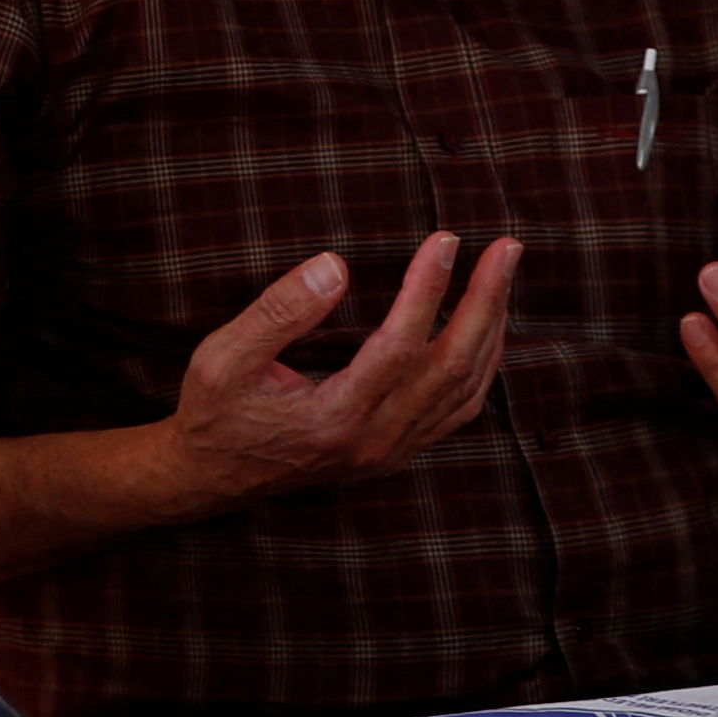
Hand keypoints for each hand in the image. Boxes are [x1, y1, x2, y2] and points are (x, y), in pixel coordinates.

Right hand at [167, 232, 520, 507]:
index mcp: (332, 419)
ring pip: (465, 391)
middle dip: (485, 302)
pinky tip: (485, 326)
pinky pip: (458, 409)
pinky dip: (482, 364)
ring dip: (491, 329)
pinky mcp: (394, 453)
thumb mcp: (222, 358)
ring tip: (502, 274)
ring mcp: (389, 453)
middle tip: (507, 247)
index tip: (446, 238)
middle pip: (451, 367)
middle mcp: (372, 443)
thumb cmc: (214, 411)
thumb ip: (278, 312)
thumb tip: (335, 265)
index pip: (401, 346)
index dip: (429, 288)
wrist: (210, 478)